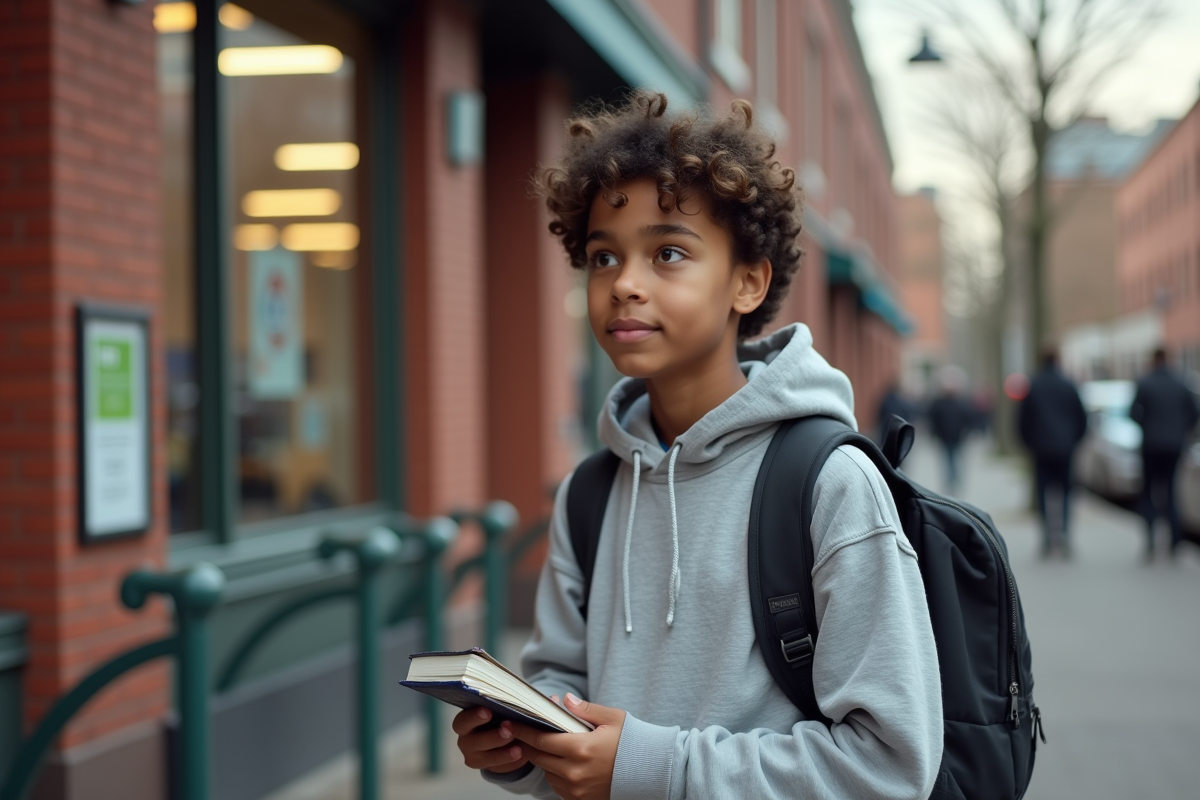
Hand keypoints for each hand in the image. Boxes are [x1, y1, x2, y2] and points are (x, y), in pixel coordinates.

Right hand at [453, 706, 529, 773]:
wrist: (500, 735)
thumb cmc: (497, 716)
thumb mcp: (496, 710)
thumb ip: (499, 708)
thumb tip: (513, 703)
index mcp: (463, 723)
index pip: (463, 721)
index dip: (474, 717)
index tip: (488, 712)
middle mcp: (465, 741)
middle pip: (475, 742)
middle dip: (493, 737)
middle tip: (508, 731)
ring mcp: (473, 756)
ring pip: (487, 758)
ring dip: (503, 754)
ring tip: (518, 750)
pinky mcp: (485, 767)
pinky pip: (498, 767)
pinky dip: (510, 762)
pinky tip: (521, 755)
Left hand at [510, 693, 625, 799]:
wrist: (650, 772)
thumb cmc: (632, 742)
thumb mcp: (612, 718)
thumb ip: (585, 709)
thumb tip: (564, 699)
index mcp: (581, 748)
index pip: (540, 740)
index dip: (523, 731)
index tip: (510, 724)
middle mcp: (575, 772)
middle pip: (539, 757)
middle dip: (530, 744)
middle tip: (524, 733)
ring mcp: (577, 789)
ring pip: (547, 773)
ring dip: (545, 760)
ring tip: (552, 746)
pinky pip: (558, 787)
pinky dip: (556, 774)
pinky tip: (565, 762)